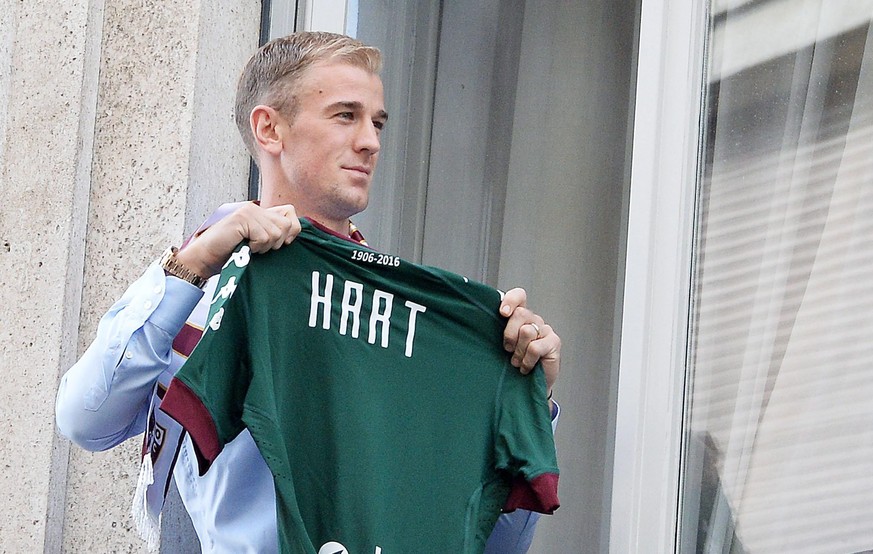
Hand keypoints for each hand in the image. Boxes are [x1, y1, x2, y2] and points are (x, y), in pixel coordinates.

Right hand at [175, 203, 300, 278]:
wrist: (205, 258)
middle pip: (286, 224)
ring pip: (276, 232)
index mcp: (261, 212)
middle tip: (260, 247)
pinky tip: (244, 247)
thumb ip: (273, 233)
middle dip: (277, 242)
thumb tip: (295, 233)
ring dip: (265, 246)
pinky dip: (256, 247)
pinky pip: (263, 237)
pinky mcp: (241, 219)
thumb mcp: (258, 243)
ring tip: (250, 247)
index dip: (292, 229)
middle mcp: (256, 208)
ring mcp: (248, 212)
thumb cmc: (231, 253)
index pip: (290, 211)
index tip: (283, 243)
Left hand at [500, 288, 560, 410]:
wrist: (527, 388)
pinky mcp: (554, 342)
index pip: (519, 297)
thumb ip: (494, 332)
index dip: (510, 300)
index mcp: (519, 317)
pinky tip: (526, 367)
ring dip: (519, 351)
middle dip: (509, 334)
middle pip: (519, 314)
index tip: (502, 313)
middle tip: (507, 350)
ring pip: (527, 331)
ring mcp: (545, 330)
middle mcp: (533, 320)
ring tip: (517, 362)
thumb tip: (476, 324)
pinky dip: (528, 360)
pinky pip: (535, 347)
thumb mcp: (500, 347)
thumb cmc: (511, 366)